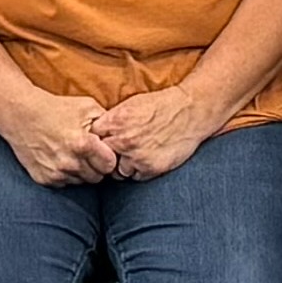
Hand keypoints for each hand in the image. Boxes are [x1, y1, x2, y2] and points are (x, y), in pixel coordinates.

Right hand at [0, 92, 113, 189]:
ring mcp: (56, 172)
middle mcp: (70, 162)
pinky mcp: (44, 179)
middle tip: (88, 153)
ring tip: (72, 153)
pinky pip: (65, 183)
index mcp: (83, 144)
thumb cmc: (55, 108)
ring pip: (81, 181)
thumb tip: (121, 135)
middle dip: (96, 166)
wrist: (20, 114)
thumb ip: (107, 121)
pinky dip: (65, 174)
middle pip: (97, 177)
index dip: (109, 158)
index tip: (104, 151)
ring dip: (81, 171)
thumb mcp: (86, 106)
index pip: (110, 166)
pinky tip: (59, 158)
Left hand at [84, 83, 232, 183]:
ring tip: (136, 154)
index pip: (91, 140)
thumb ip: (111, 120)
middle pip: (101, 158)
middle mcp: (123, 140)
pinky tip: (147, 158)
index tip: (103, 142)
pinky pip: (135, 176)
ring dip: (123, 166)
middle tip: (118, 151)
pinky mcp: (150, 168)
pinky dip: (139, 171)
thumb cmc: (160, 105)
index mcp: (115, 121)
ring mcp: (136, 156)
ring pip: (117, 171)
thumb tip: (95, 132)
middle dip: (107, 156)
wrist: (190, 111)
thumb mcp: (130, 105)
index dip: (96, 142)